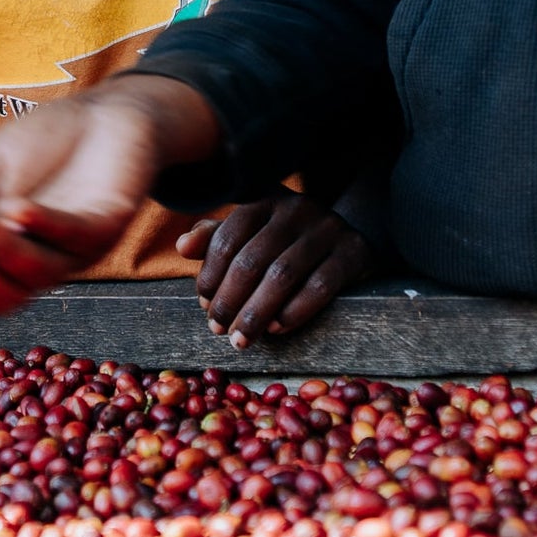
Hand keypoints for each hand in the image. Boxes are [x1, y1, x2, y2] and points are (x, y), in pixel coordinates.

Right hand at [0, 77, 219, 313]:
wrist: (103, 111)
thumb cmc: (42, 141)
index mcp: (3, 252)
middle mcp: (38, 260)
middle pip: (1, 298)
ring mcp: (73, 249)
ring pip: (36, 277)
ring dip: (0, 254)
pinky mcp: (105, 226)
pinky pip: (72, 238)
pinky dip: (41, 226)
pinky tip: (14, 207)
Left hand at [176, 192, 373, 346]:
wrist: (349, 237)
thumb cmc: (286, 239)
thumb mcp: (252, 232)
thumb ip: (216, 237)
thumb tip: (183, 247)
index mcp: (263, 198)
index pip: (227, 237)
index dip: (211, 274)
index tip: (204, 304)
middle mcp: (295, 208)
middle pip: (251, 259)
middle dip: (229, 300)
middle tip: (217, 329)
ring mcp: (327, 228)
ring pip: (282, 275)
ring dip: (256, 313)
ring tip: (240, 338)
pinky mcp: (354, 252)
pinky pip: (320, 286)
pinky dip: (293, 312)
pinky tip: (275, 329)